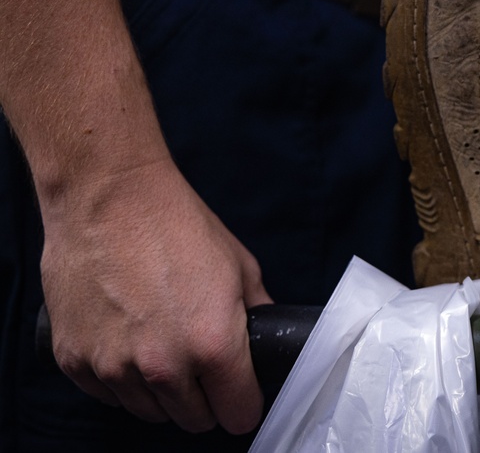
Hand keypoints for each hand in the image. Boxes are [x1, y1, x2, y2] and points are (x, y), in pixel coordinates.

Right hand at [40, 158, 271, 433]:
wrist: (110, 197)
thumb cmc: (176, 225)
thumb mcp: (240, 266)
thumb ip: (258, 313)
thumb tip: (266, 338)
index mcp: (214, 346)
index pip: (238, 415)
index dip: (244, 403)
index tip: (240, 392)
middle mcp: (164, 366)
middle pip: (194, 420)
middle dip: (205, 399)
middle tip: (202, 365)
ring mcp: (114, 367)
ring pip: (150, 412)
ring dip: (162, 391)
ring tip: (163, 345)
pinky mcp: (76, 360)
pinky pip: (108, 394)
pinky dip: (120, 378)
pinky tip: (129, 341)